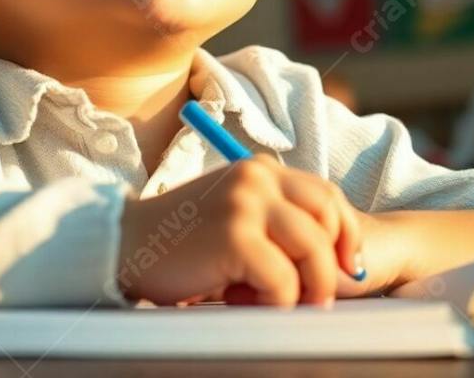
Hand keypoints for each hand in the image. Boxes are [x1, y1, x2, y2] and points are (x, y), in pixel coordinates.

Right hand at [115, 154, 391, 307]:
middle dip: (333, 262)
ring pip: (313, 250)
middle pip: (328, 215)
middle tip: (316, 296)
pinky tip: (242, 300)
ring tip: (276, 302)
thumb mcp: (235, 213)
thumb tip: (335, 256)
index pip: (326, 193)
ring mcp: (245, 204)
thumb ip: (276, 220)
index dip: (344, 232)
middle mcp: (256, 177)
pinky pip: (283, 282)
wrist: (129, 244)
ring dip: (308, 289)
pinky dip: (274, 304)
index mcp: (259, 169)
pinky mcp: (235, 237)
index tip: (344, 266)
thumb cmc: (184, 239)